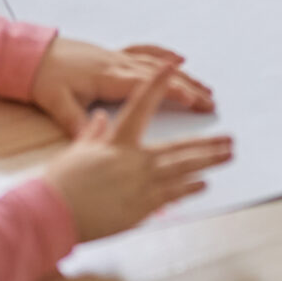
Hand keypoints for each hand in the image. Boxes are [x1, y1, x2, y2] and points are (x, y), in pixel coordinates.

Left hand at [29, 37, 214, 134]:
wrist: (30, 55)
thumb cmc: (44, 79)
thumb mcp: (57, 103)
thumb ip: (76, 122)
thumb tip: (90, 140)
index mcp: (107, 77)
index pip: (148, 85)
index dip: (173, 92)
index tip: (195, 101)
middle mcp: (117, 64)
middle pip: (161, 74)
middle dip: (188, 87)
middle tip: (211, 101)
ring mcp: (117, 57)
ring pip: (158, 64)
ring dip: (183, 75)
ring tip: (204, 87)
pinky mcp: (112, 55)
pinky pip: (144, 52)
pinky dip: (163, 55)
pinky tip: (178, 58)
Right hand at [37, 63, 234, 241]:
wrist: (51, 213)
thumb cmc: (61, 182)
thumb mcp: (77, 151)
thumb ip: (93, 133)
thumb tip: (102, 119)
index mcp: (117, 141)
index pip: (140, 105)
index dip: (157, 85)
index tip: (172, 67)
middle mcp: (133, 160)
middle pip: (178, 148)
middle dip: (207, 143)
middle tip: (229, 139)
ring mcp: (139, 185)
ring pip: (182, 171)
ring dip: (207, 162)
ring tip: (227, 157)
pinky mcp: (140, 207)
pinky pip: (171, 195)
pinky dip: (189, 188)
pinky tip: (204, 184)